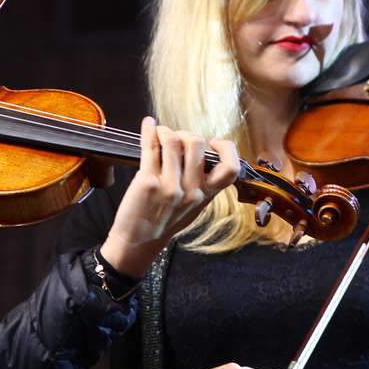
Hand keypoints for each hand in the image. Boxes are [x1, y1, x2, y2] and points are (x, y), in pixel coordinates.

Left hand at [99, 117, 239, 277]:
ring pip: (172, 140)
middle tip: (176, 138)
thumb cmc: (164, 223)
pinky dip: (149, 131)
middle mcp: (191, 190)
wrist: (138, 243)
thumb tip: (202, 152)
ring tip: (160, 134)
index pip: (230, 168)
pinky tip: (148, 125)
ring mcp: (169, 186)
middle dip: (185, 133)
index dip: (226, 148)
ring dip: (165, 131)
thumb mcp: (193, 208)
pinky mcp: (147, 182)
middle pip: (196, 144)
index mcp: (206, 196)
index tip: (213, 142)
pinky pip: (151, 147)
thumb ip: (201, 184)